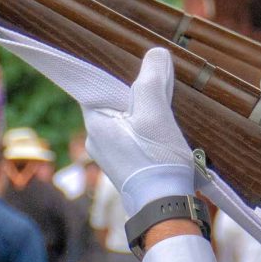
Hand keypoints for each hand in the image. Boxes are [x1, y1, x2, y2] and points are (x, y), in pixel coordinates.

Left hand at [0, 22, 192, 215]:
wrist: (166, 208)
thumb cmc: (156, 160)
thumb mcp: (156, 114)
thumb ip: (152, 80)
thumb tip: (155, 53)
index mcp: (95, 122)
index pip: (93, 85)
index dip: (109, 71)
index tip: (120, 59)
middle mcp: (96, 140)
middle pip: (113, 103)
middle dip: (134, 94)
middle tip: (159, 88)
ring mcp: (110, 156)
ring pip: (124, 121)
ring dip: (143, 114)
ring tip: (167, 114)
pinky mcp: (126, 168)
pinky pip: (132, 138)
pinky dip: (146, 131)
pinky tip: (165, 136)